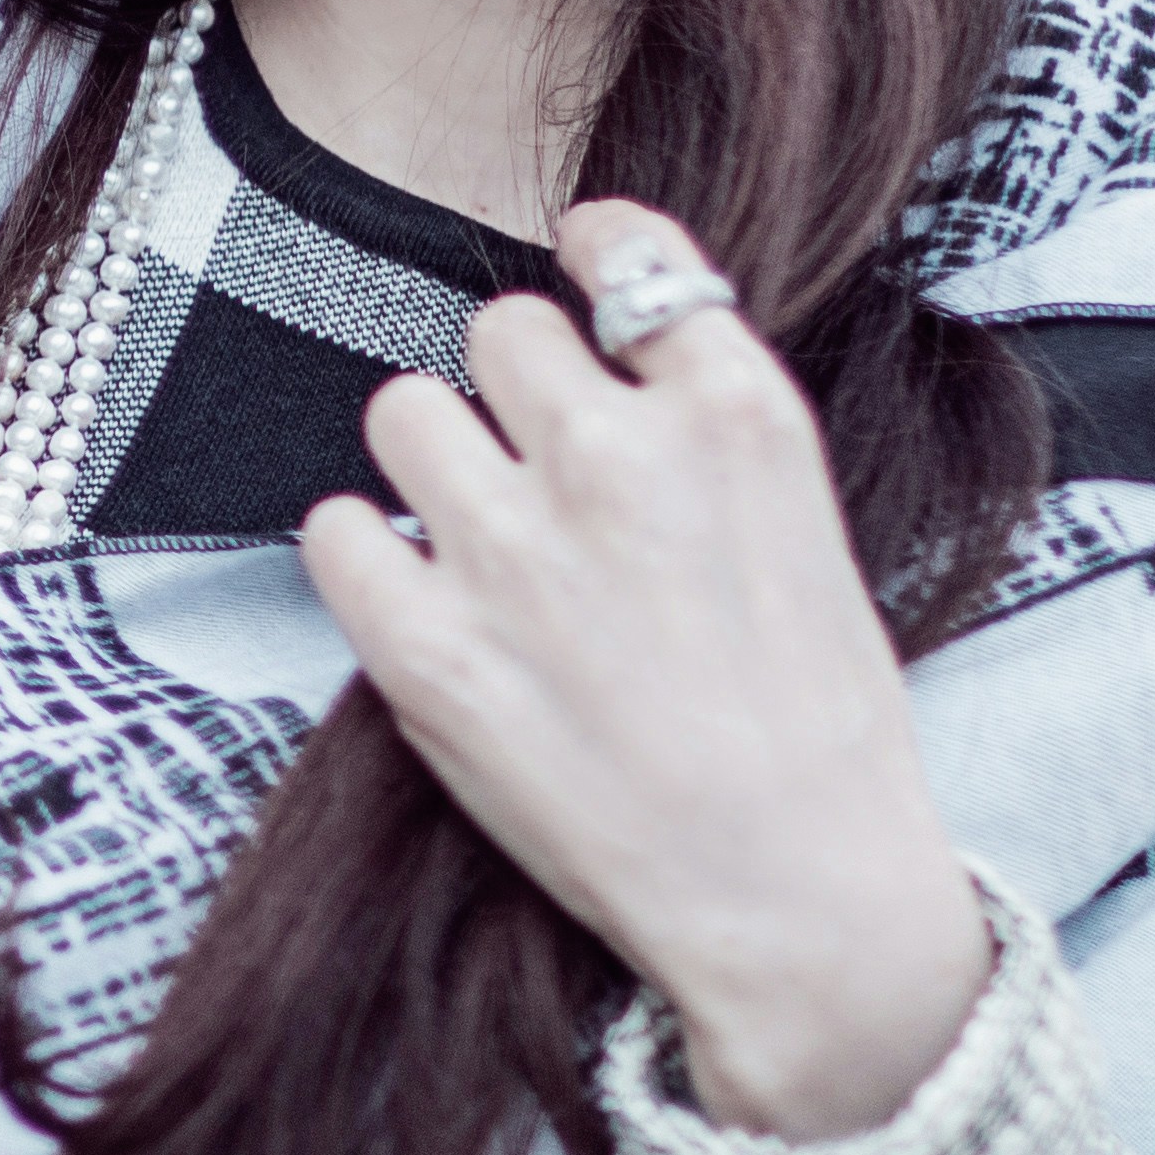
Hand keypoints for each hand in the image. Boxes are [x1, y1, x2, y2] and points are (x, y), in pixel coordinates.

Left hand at [287, 204, 995, 1138]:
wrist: (801, 902)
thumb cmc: (818, 733)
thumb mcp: (806, 532)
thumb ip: (704, 432)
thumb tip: (612, 352)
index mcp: (738, 419)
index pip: (628, 253)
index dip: (594, 254)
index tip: (580, 271)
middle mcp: (621, 460)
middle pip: (498, 327)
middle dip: (510, 389)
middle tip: (537, 470)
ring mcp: (515, 553)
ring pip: (403, 409)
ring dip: (432, 464)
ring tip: (479, 542)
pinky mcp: (428, 649)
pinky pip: (335, 530)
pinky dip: (365, 560)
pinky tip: (419, 603)